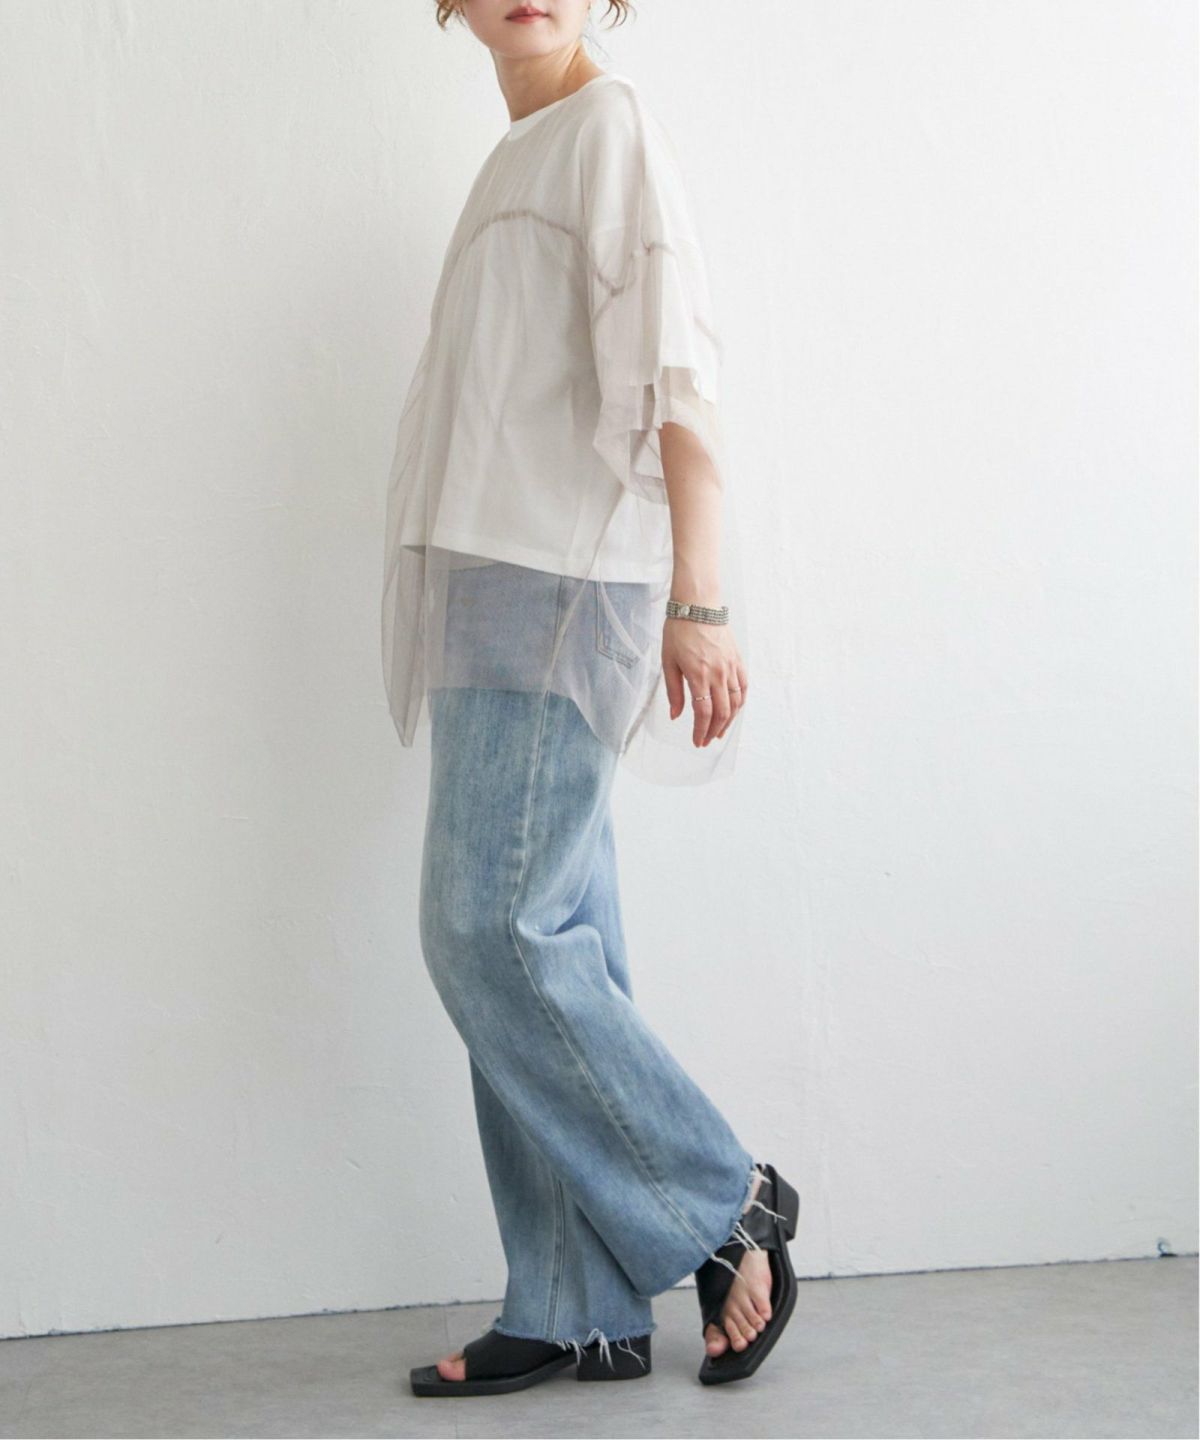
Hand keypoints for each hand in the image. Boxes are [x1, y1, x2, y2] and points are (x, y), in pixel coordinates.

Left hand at [662, 618, 747, 747]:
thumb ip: (674, 691)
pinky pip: (744, 687)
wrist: (698, 606)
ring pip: (736, 703)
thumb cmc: (679, 631)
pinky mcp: (738, 660)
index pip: (703, 713)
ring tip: (720, 731)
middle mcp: (718, 674)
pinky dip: (741, 703)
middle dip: (714, 731)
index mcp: (698, 675)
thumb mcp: (668, 661)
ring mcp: (730, 667)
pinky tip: (734, 711)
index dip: (701, 731)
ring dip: (729, 721)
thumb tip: (675, 715)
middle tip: (706, 741)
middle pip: (721, 712)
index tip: (697, 742)